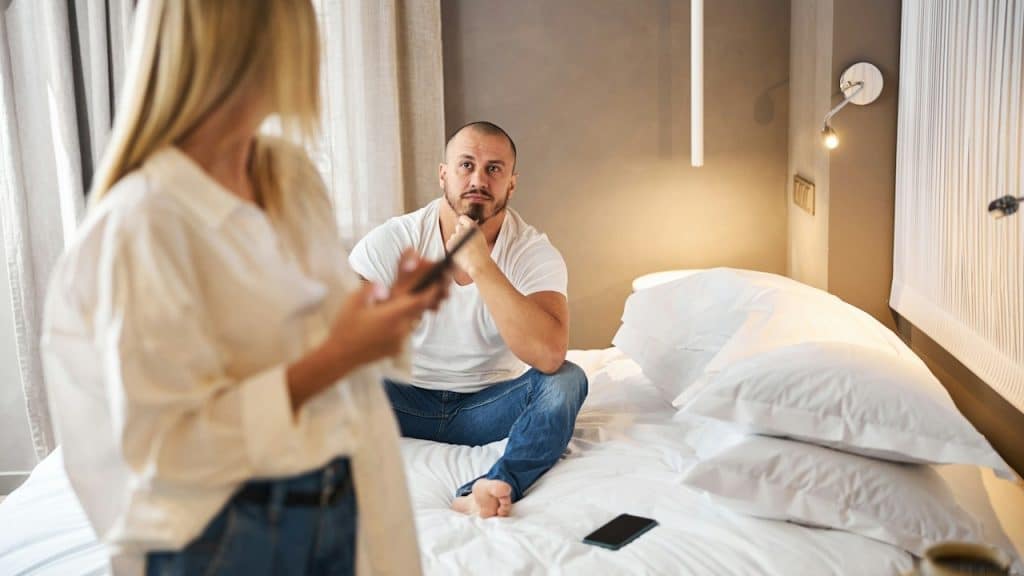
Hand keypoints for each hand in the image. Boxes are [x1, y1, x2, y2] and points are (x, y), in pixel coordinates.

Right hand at [324, 254, 444, 368]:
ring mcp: (399, 341)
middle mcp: (401, 329)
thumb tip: (384, 286)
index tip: (438, 281)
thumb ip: (371, 289)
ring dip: (409, 312)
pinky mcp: (395, 349)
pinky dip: (401, 324)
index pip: (420, 301)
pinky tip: (386, 322)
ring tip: (397, 305)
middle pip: (418, 311)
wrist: (340, 357)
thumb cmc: (345, 327)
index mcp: (393, 315)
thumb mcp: (354, 301)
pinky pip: (404, 333)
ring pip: (411, 322)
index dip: (432, 290)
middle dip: (422, 299)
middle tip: (419, 288)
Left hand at [447, 215, 489, 276]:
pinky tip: (460, 253)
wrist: (478, 264)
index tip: (463, 227)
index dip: (463, 222)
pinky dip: (453, 248)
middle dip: (460, 233)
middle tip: (467, 242)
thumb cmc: (481, 254)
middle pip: (458, 227)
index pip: (462, 218)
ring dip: (457, 241)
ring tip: (465, 250)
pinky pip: (449, 244)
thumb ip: (471, 231)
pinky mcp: (450, 244)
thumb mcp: (480, 237)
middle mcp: (463, 229)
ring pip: (454, 236)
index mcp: (472, 226)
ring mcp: (455, 237)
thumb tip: (462, 228)